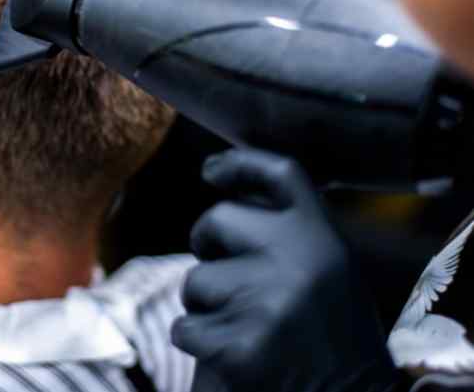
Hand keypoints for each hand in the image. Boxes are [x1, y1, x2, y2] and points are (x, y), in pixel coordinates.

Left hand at [172, 148, 397, 391]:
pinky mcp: (240, 348)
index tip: (212, 170)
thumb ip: (292, 235)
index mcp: (326, 240)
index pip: (281, 175)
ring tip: (244, 325)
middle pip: (218, 219)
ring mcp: (268, 305)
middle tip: (225, 271)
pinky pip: (185, 327)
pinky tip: (232, 354)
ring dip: (205, 302)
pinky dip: (196, 340)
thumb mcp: (331, 272)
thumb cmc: (332, 338)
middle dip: (207, 241)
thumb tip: (236, 198)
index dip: (240, 164)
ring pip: (196, 279)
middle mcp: (299, 263)